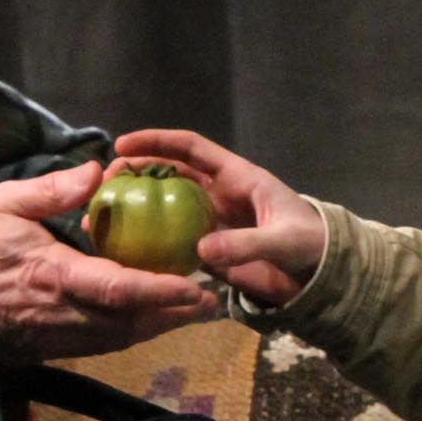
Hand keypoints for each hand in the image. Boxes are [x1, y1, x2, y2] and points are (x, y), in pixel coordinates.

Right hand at [0, 162, 219, 357]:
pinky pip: (89, 348)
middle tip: (208, 302)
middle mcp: (55, 317)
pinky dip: (120, 337)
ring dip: (150, 330)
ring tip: (183, 313)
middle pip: (127, 326)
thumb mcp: (3, 202)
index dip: (162, 293)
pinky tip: (136, 323)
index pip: (120, 291)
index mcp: (51, 277)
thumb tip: (98, 171)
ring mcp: (45, 340)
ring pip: (112, 342)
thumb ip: (53, 190)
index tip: (196, 288)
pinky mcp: (35, 352)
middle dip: (170, 317)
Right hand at [111, 128, 325, 307]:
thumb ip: (246, 244)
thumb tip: (201, 250)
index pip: (189, 148)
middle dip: (134, 174)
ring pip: (163, 210)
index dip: (156, 141)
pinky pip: (171, 245)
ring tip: (100, 218)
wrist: (321, 278)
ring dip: (135, 210)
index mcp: (235, 176)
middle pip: (167, 175)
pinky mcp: (208, 252)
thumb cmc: (310, 246)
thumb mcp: (283, 241)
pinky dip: (147, 247)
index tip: (123, 145)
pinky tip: (122, 255)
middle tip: (101, 184)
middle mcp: (216, 195)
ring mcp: (209, 224)